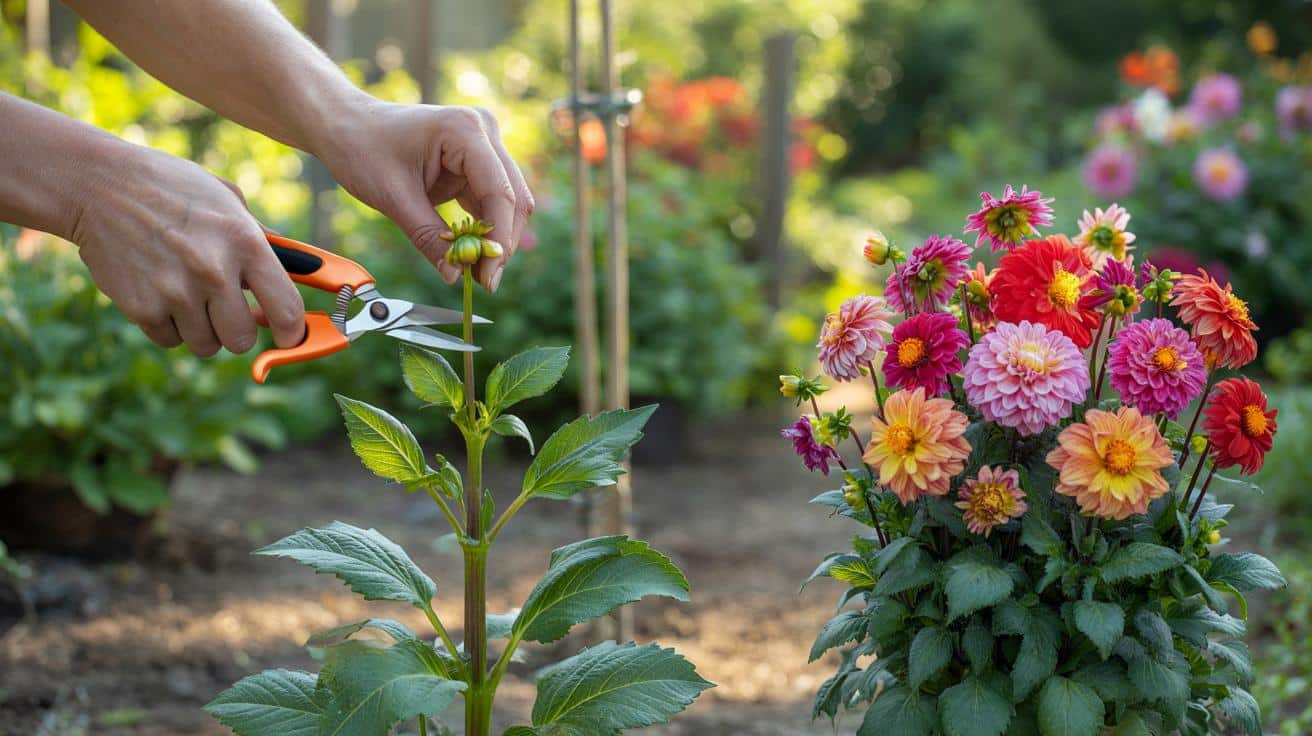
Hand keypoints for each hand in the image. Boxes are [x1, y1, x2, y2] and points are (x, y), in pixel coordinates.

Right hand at [73, 145, 304, 355]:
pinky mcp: (141, 307)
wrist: (98, 185)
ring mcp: (175, 292)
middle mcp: (213, 271)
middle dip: (239, 331)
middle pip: (242, 340)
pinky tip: (160, 292)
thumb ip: (261, 238)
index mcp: (245, 242)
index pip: (285, 309)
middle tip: (227, 312)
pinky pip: (171, 340)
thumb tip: (301, 269)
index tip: (289, 337)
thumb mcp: (227, 199)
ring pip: (207, 344)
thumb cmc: (173, 189)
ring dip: (203, 328)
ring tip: (188, 293)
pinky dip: (169, 326)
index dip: (292, 332)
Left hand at [314, 100, 532, 290]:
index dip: (498, 239)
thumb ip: (429, 237)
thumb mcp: (393, 198)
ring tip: (476, 272)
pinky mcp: (477, 160)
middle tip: (485, 281)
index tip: (488, 278)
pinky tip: (471, 253)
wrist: (345, 123)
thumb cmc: (361, 147)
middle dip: (501, 243)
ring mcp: (483, 144)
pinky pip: (491, 200)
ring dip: (495, 238)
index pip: (499, 192)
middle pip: (513, 197)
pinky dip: (484, 228)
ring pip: (508, 202)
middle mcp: (483, 131)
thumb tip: (456, 276)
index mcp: (464, 130)